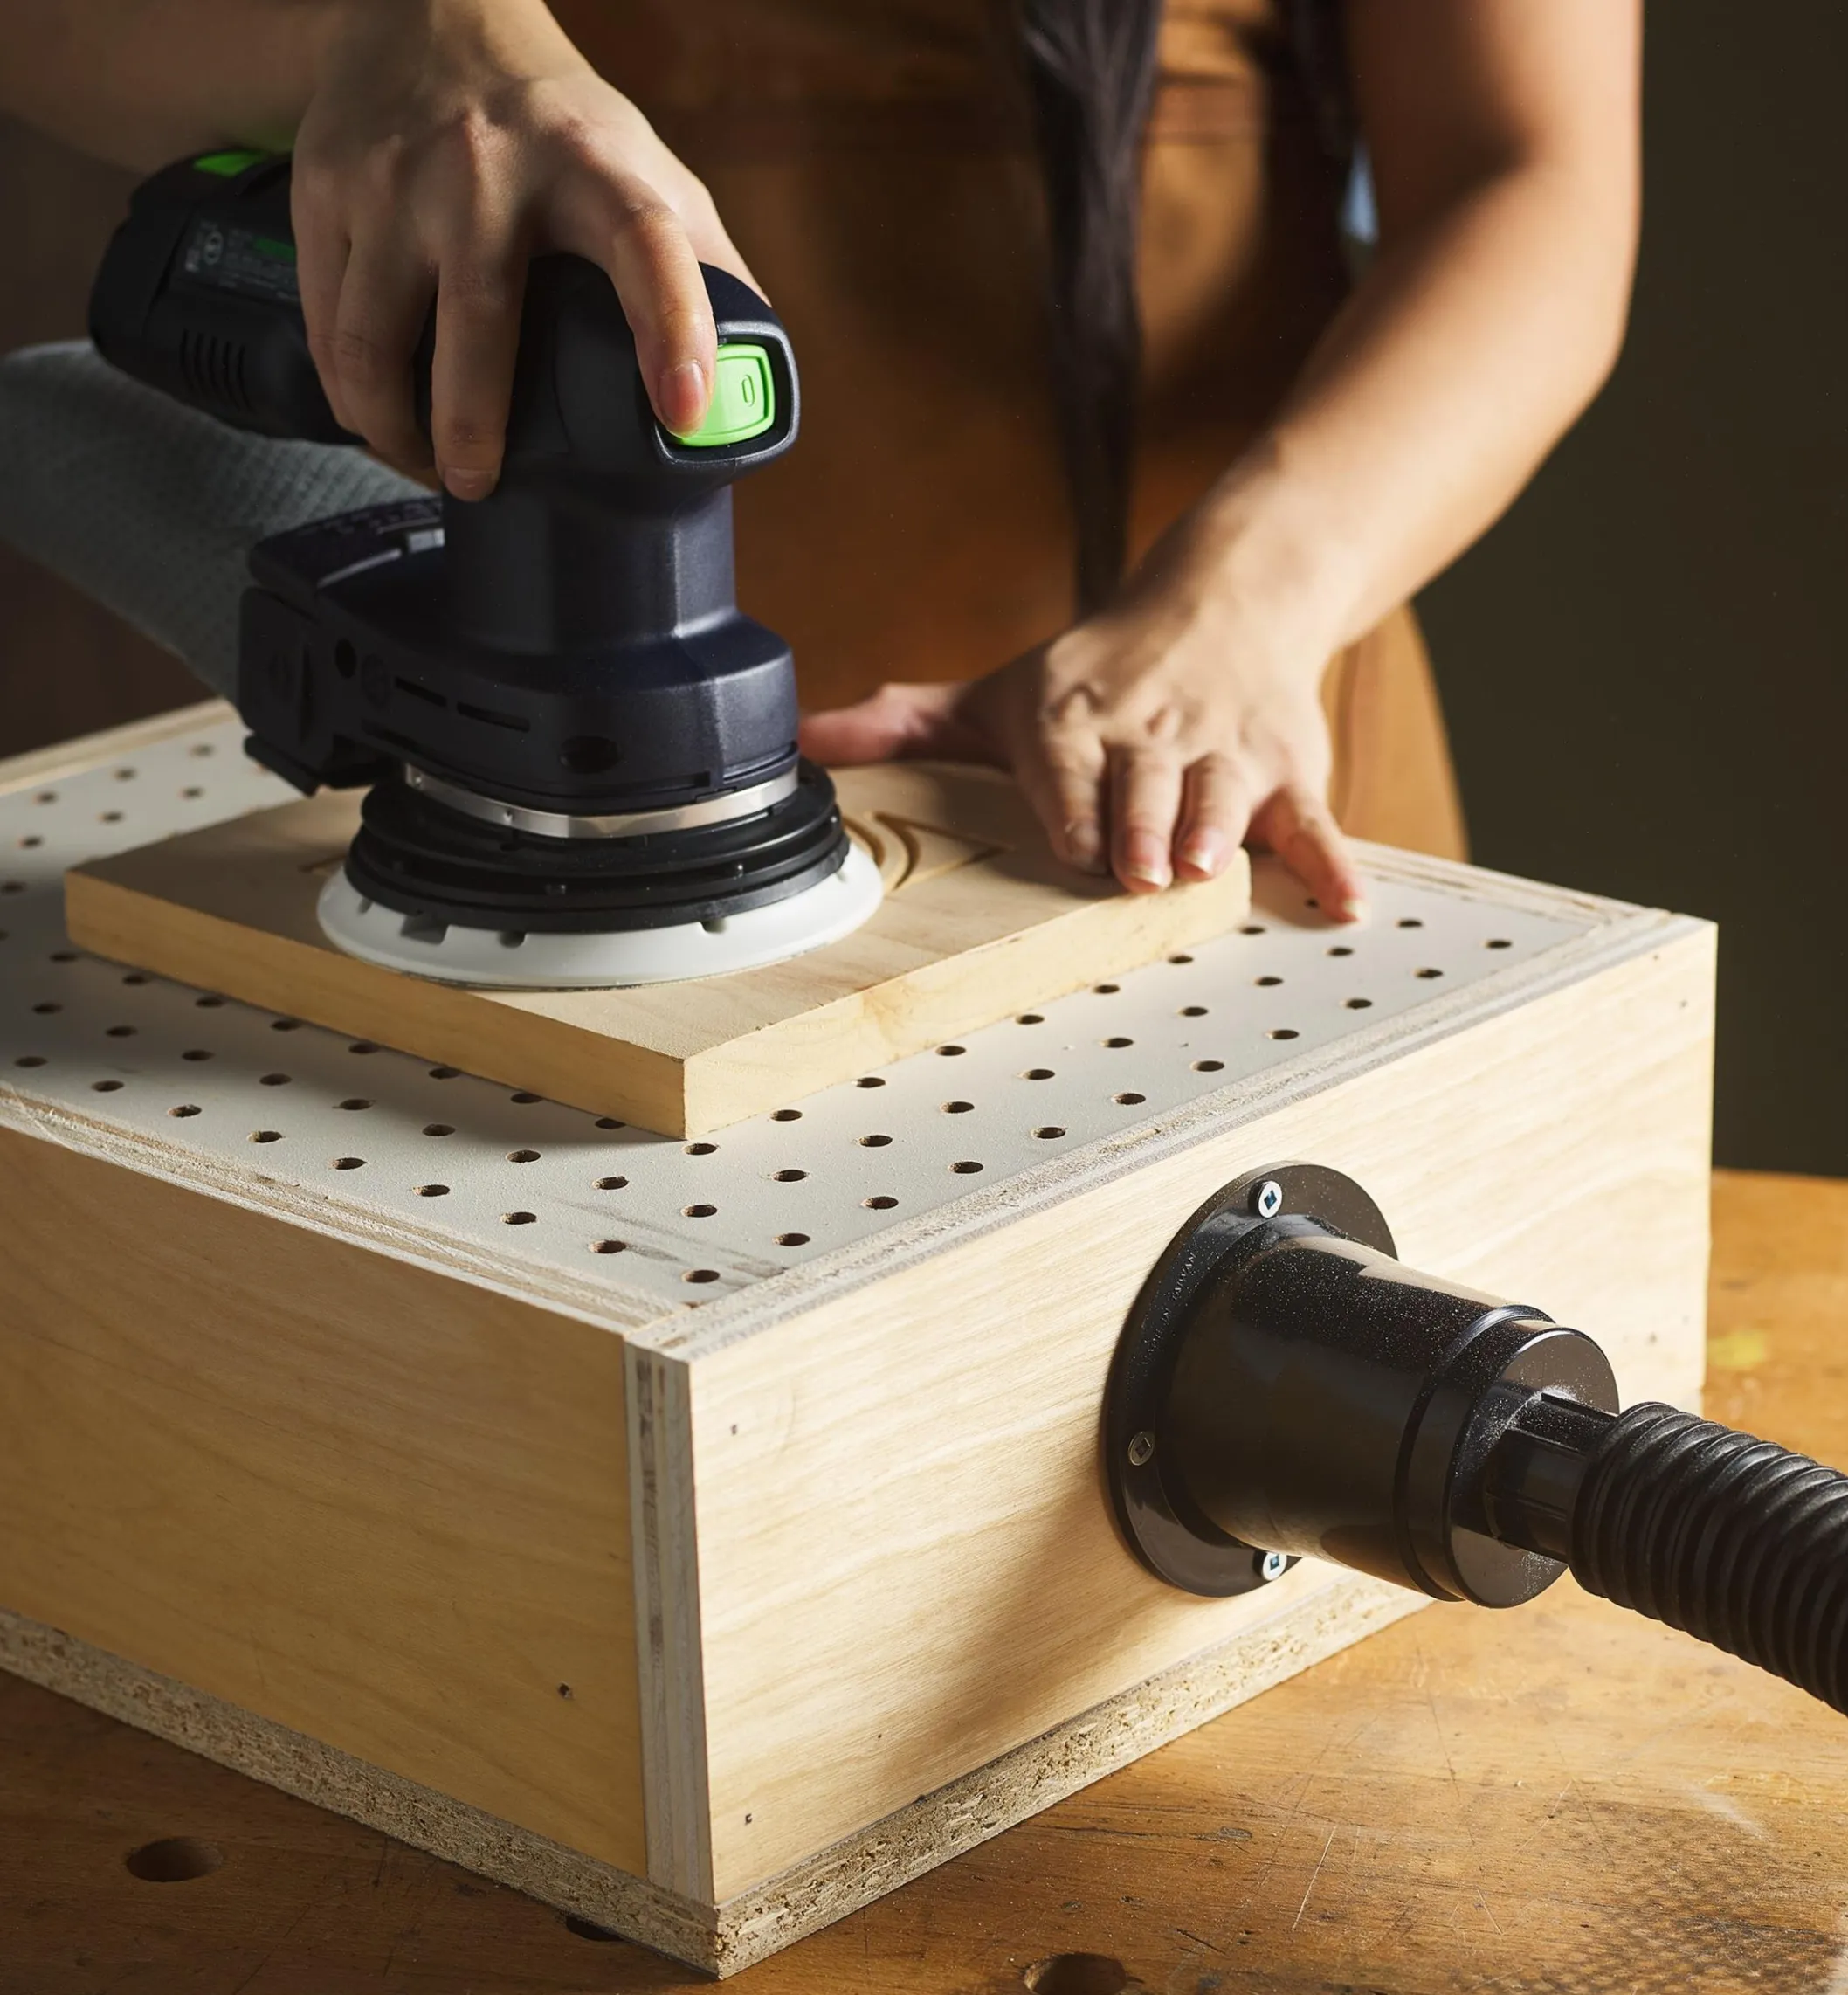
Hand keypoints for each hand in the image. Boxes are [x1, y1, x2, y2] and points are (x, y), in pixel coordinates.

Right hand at [292, 0, 755, 495]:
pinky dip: (348, 393)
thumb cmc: (553, 119)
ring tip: (426, 466)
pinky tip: (378, 418)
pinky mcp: (327, 189)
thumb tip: (754, 380)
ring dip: (395, 430)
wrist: (425, 12)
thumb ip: (703, 263)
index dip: (673, 330)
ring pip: (374, 343)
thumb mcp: (644, 167)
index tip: (685, 412)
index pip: (648, 246)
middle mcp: (487, 169)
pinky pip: (326, 325)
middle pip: (479, 326)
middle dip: (474, 430)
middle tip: (480, 483)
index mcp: (591, 167)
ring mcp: (396, 178)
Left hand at [801, 504, 1367, 917]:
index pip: (1070, 762)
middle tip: (1137, 868)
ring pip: (1222, 795)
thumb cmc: (1097, 669)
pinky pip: (1313, 821)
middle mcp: (1151, 733)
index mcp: (1075, 717)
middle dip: (1141, 824)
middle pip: (1147, 783)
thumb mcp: (998, 692)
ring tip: (1204, 868)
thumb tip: (802, 743)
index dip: (1074, 803)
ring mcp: (1222, 754)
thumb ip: (905, 726)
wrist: (1224, 599)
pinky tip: (1343, 904)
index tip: (1074, 843)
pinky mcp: (1283, 771)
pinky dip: (1330, 862)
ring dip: (1215, 831)